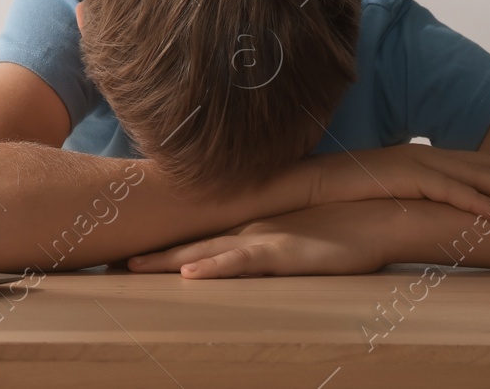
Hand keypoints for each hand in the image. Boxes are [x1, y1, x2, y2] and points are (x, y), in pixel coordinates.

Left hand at [127, 201, 398, 277]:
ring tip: (133, 268)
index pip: (196, 236)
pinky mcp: (283, 252)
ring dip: (168, 261)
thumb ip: (270, 243)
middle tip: (110, 262)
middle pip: (189, 243)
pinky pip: (243, 262)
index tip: (124, 252)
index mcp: (247, 226)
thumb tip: (244, 254)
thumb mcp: (297, 237)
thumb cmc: (342, 227)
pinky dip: (216, 268)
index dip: (160, 243)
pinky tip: (191, 276)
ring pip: (206, 252)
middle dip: (150, 253)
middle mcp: (247, 229)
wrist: (379, 214)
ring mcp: (263, 239)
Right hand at [303, 145, 489, 220]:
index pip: (479, 160)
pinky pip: (448, 192)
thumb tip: (438, 211)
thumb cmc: (347, 191)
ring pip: (475, 176)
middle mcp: (428, 156)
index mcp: (427, 158)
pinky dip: (476, 202)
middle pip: (487, 162)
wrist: (310, 181)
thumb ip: (417, 196)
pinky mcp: (405, 177)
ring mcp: (418, 164)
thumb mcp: (390, 191)